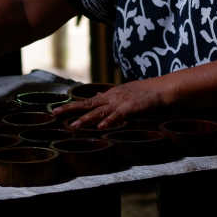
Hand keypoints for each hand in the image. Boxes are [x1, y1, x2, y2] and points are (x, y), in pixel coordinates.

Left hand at [53, 78, 169, 129]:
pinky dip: (109, 121)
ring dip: (86, 120)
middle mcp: (111, 98)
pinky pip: (118, 116)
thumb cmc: (143, 92)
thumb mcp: (123, 93)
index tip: (56, 111)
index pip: (87, 101)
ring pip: (100, 112)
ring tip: (73, 127)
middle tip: (55, 114)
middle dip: (71, 110)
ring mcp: (120, 103)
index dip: (71, 106)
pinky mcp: (130, 108)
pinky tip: (101, 127)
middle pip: (88, 104)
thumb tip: (96, 97)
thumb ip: (108, 97)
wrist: (161, 89)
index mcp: (109, 95)